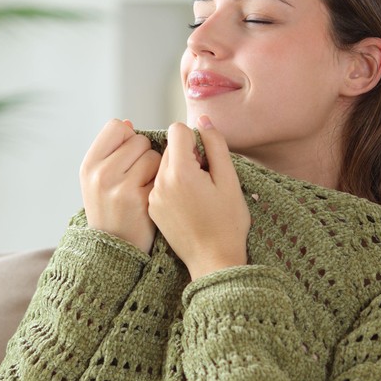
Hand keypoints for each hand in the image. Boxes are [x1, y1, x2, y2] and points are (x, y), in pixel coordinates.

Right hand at [80, 119, 162, 252]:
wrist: (115, 248)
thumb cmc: (110, 209)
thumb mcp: (97, 180)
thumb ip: (111, 152)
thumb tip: (128, 123)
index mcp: (88, 165)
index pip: (116, 127)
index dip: (127, 138)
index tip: (127, 156)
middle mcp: (101, 174)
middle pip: (138, 139)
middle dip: (143, 154)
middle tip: (136, 176)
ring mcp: (120, 187)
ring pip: (153, 155)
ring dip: (155, 168)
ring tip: (143, 187)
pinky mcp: (141, 199)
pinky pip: (162, 173)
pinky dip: (161, 183)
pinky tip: (151, 198)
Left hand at [148, 116, 249, 278]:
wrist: (214, 260)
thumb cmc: (228, 222)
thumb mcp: (229, 180)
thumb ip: (215, 145)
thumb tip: (203, 120)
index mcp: (180, 172)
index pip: (177, 130)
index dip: (196, 139)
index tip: (207, 160)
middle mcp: (160, 182)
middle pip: (169, 148)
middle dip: (188, 155)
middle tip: (205, 179)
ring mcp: (153, 196)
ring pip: (163, 165)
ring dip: (179, 170)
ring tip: (197, 194)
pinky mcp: (151, 209)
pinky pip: (159, 184)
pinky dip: (172, 186)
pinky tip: (188, 205)